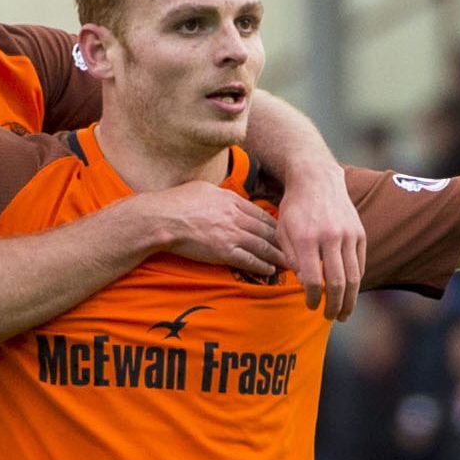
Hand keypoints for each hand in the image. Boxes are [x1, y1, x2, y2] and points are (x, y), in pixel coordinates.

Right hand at [136, 181, 286, 277]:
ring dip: (278, 255)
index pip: (260, 213)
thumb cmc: (176, 202)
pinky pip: (248, 260)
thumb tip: (224, 197)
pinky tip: (270, 270)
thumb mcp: (202, 188)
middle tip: (298, 248)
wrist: (162, 218)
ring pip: (262, 246)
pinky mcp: (223, 251)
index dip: (275, 223)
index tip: (285, 230)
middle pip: (266, 229)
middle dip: (284, 240)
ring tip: (291, 262)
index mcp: (230, 200)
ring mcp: (230, 234)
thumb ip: (218, 195)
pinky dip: (261, 266)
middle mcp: (235, 216)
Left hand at [277, 164, 365, 320]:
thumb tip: (304, 284)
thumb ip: (290, 258)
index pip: (312, 279)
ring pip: (353, 277)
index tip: (310, 306)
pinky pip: (360, 264)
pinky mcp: (359, 233)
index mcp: (306, 238)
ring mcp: (348, 235)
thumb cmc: (295, 208)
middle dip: (333, 305)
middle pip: (337, 282)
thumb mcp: (282, 230)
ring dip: (349, 300)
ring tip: (344, 313)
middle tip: (329, 317)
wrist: (316, 179)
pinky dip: (356, 281)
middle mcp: (330, 237)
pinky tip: (349, 292)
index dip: (312, 298)